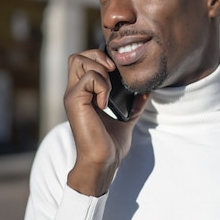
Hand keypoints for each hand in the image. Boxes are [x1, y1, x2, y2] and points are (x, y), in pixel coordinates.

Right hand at [64, 49, 148, 196]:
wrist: (103, 162)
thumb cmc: (110, 145)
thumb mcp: (125, 119)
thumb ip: (133, 104)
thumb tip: (146, 91)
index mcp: (84, 94)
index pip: (83, 60)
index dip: (99, 58)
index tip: (116, 72)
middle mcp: (75, 92)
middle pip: (77, 56)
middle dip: (98, 58)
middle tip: (113, 74)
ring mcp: (73, 96)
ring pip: (78, 60)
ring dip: (100, 69)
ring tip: (109, 89)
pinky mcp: (75, 102)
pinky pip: (88, 79)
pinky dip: (102, 86)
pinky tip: (105, 103)